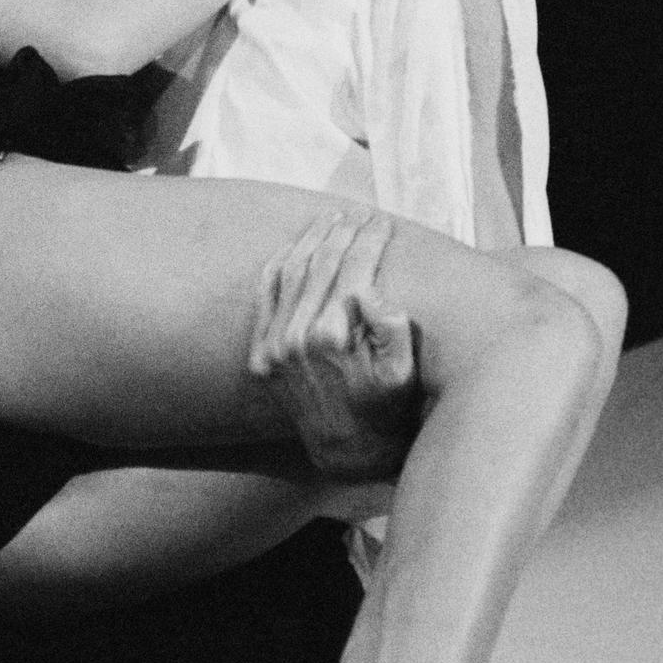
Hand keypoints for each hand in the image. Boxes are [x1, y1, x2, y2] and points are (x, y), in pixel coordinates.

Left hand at [248, 213, 423, 482]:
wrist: (347, 450)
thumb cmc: (385, 409)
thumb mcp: (402, 375)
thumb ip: (390, 332)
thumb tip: (367, 292)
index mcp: (333, 337)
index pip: (352, 270)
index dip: (371, 241)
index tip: (383, 221)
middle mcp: (295, 338)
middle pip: (321, 265)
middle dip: (344, 232)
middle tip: (360, 211)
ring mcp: (272, 345)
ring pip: (291, 272)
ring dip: (312, 239)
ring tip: (333, 218)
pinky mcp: (260, 353)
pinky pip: (266, 295)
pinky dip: (280, 264)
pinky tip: (296, 245)